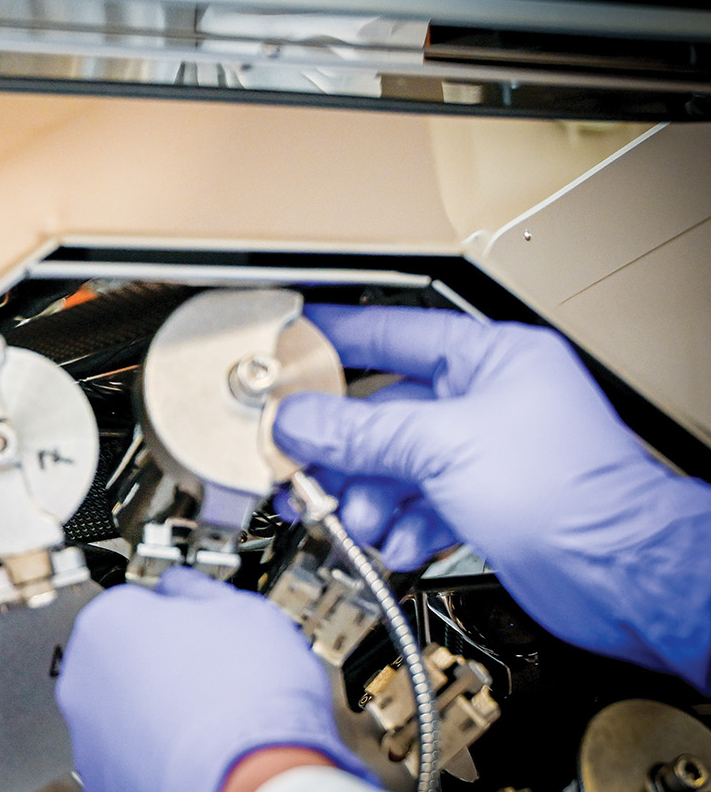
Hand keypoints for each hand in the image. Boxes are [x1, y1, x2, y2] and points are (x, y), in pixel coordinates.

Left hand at [55, 568, 374, 791]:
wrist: (255, 777)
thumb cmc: (250, 699)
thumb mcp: (241, 610)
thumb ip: (197, 589)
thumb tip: (186, 587)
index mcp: (107, 622)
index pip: (134, 602)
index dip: (173, 614)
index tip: (195, 626)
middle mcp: (83, 678)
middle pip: (122, 656)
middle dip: (159, 661)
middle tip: (208, 671)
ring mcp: (89, 735)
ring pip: (122, 707)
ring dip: (154, 707)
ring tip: (208, 715)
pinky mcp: (104, 777)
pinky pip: (129, 750)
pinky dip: (153, 748)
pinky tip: (195, 748)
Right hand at [273, 304, 710, 687]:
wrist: (620, 578)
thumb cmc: (572, 495)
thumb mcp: (444, 446)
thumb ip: (361, 432)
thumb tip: (299, 419)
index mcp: (490, 358)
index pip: (394, 332)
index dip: (336, 337)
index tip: (290, 345)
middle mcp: (485, 400)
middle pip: (383, 412)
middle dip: (340, 448)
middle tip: (296, 463)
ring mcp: (483, 453)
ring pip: (394, 465)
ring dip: (366, 497)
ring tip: (352, 518)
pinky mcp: (481, 503)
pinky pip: (417, 506)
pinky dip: (400, 527)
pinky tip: (400, 541)